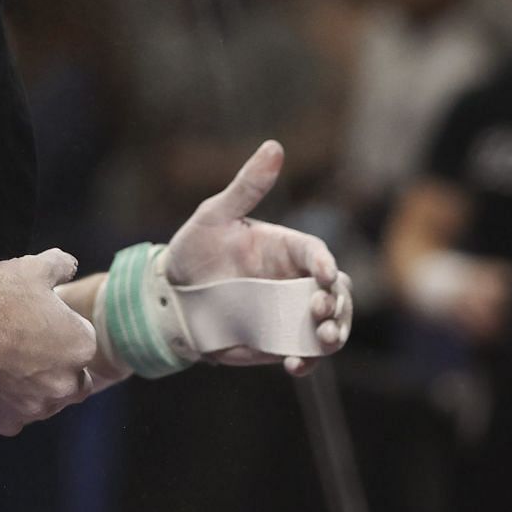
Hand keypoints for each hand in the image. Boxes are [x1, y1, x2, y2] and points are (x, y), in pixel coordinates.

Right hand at [0, 249, 97, 435]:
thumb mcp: (31, 268)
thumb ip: (60, 265)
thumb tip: (70, 265)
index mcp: (80, 347)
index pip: (82, 344)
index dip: (61, 332)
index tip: (38, 325)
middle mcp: (65, 384)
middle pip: (72, 381)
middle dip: (56, 368)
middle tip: (25, 350)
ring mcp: (35, 408)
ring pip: (44, 402)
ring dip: (33, 389)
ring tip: (4, 367)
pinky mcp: (6, 423)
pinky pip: (14, 417)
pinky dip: (5, 404)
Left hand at [162, 140, 349, 373]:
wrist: (171, 296)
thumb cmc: (194, 249)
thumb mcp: (214, 215)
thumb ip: (246, 186)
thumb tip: (274, 146)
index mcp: (286, 248)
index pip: (317, 253)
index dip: (326, 264)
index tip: (324, 275)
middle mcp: (295, 281)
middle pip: (338, 292)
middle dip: (340, 304)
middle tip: (321, 312)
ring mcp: (290, 313)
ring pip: (330, 324)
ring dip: (334, 334)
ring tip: (322, 340)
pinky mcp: (279, 340)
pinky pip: (303, 353)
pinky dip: (306, 361)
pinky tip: (295, 365)